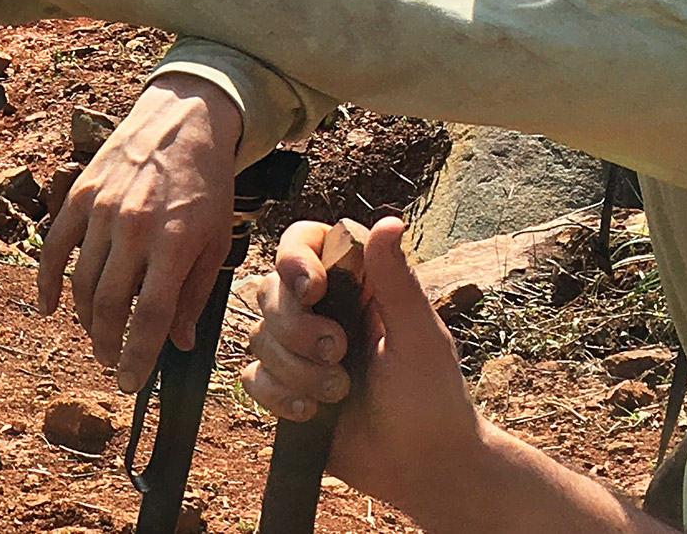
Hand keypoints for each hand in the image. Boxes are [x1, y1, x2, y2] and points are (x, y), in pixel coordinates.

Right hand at [36, 72, 240, 390]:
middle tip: (112, 363)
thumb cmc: (206, 185)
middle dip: (108, 344)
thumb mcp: (216, 241)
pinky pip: (54, 247)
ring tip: (96, 337)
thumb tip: (180, 344)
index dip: (139, 357)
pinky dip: (47, 282)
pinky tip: (48, 308)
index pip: (150, 317)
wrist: (183, 122)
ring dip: (85, 319)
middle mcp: (134, 229)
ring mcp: (101, 211)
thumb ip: (193, 293)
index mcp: (174, 243)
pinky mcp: (79, 196)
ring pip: (81, 282)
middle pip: (110, 305)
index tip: (131, 384)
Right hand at [241, 217, 482, 508]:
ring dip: (296, 371)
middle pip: (269, 291)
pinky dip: (278, 397)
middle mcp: (321, 311)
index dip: (295, 260)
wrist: (424, 468)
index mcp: (354, 286)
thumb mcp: (421, 336)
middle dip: (297, 329)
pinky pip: (252, 377)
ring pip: (258, 337)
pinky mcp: (284, 387)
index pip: (304, 244)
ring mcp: (298, 350)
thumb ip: (397, 280)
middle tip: (339, 354)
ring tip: (339, 393)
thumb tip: (389, 219)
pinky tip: (312, 412)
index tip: (310, 290)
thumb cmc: (434, 399)